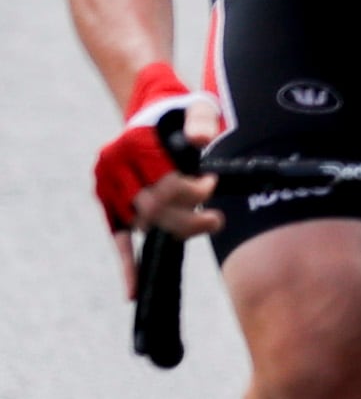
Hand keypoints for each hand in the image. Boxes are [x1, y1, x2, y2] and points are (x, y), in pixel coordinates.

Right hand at [94, 62, 221, 293]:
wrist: (150, 110)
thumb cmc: (180, 113)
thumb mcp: (198, 107)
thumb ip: (202, 121)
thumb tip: (202, 141)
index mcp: (135, 144)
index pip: (165, 183)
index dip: (193, 192)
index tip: (212, 185)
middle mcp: (114, 165)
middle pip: (153, 209)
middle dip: (188, 218)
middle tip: (216, 219)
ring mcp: (107, 186)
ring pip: (143, 224)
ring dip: (174, 229)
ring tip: (205, 221)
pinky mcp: (107, 202)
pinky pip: (117, 236)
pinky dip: (126, 264)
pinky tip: (132, 291)